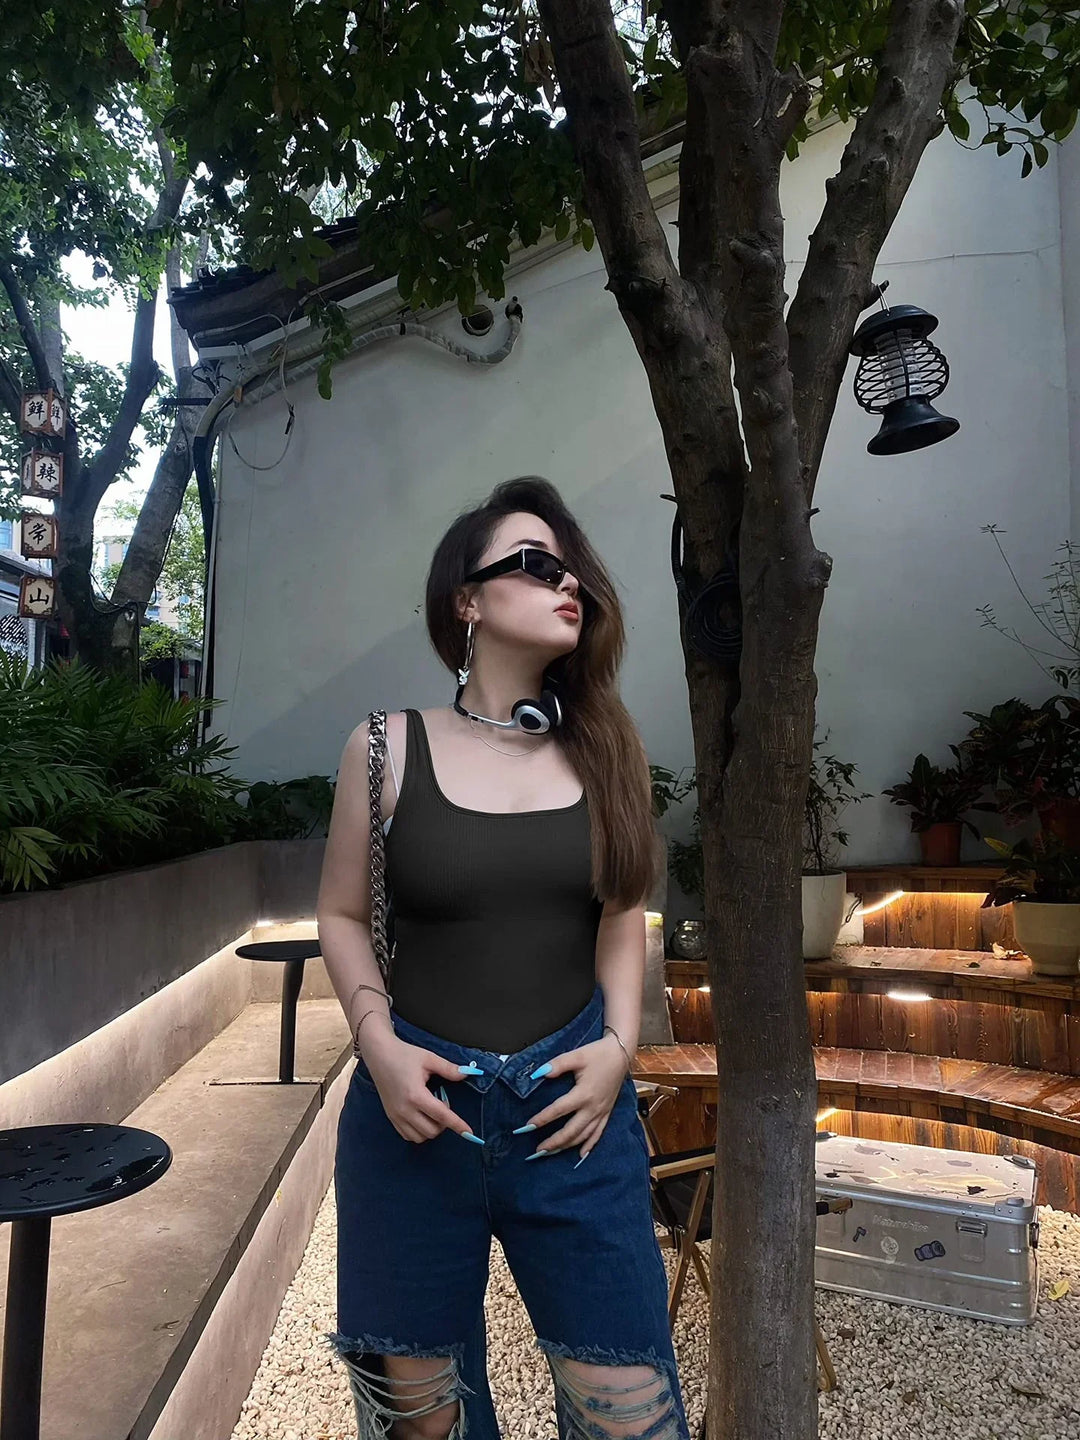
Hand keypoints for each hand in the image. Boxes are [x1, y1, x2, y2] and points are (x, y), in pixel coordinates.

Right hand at [362, 1033, 479, 1144]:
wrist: (379, 1054)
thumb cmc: (403, 1054)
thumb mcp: (428, 1058)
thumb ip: (449, 1069)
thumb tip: (467, 1075)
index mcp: (416, 1095)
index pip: (442, 1116)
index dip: (457, 1125)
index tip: (469, 1133)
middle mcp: (405, 1109)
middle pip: (432, 1131)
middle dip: (444, 1123)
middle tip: (443, 1103)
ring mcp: (396, 1115)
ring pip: (420, 1137)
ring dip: (431, 1129)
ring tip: (432, 1110)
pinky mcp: (390, 1117)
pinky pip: (407, 1136)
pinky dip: (419, 1132)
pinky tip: (421, 1117)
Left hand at [520, 1033, 628, 1161]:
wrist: (621, 1053)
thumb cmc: (598, 1053)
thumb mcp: (577, 1055)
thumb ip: (557, 1065)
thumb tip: (538, 1073)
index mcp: (584, 1094)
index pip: (558, 1110)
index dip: (542, 1119)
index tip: (527, 1126)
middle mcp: (593, 1107)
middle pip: (571, 1131)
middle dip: (553, 1143)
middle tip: (537, 1151)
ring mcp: (601, 1112)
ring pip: (583, 1136)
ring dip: (566, 1147)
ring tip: (551, 1154)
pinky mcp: (607, 1113)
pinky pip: (598, 1134)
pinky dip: (589, 1146)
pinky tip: (581, 1155)